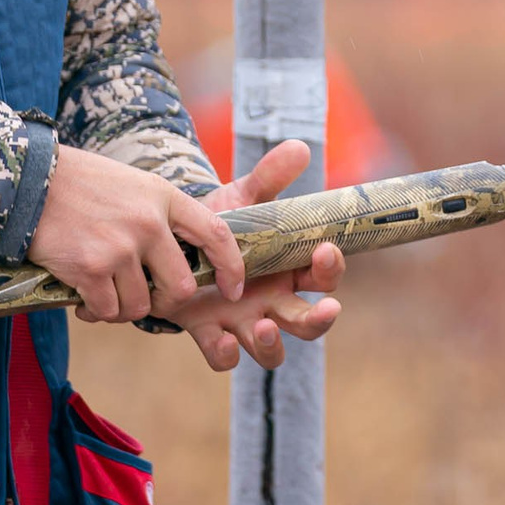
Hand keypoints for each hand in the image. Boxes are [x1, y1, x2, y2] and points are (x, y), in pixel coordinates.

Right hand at [29, 145, 244, 323]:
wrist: (29, 180)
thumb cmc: (80, 183)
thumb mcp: (133, 184)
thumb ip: (159, 215)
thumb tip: (177, 257)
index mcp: (164, 197)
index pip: (216, 235)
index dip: (231, 267)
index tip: (231, 288)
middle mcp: (148, 223)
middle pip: (181, 287)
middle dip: (165, 302)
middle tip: (145, 297)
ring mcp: (120, 248)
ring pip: (141, 306)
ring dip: (123, 308)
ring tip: (105, 291)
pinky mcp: (90, 269)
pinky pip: (107, 310)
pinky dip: (96, 312)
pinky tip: (83, 299)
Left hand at [164, 142, 343, 370]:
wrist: (173, 243)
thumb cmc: (221, 225)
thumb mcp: (244, 199)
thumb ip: (269, 178)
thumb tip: (299, 147)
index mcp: (289, 269)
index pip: (323, 276)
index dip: (331, 267)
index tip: (326, 249)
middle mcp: (273, 301)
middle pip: (309, 323)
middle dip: (320, 318)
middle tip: (328, 308)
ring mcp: (243, 321)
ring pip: (273, 351)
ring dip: (273, 344)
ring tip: (263, 326)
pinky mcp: (210, 331)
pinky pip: (224, 357)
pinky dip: (226, 354)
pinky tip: (223, 338)